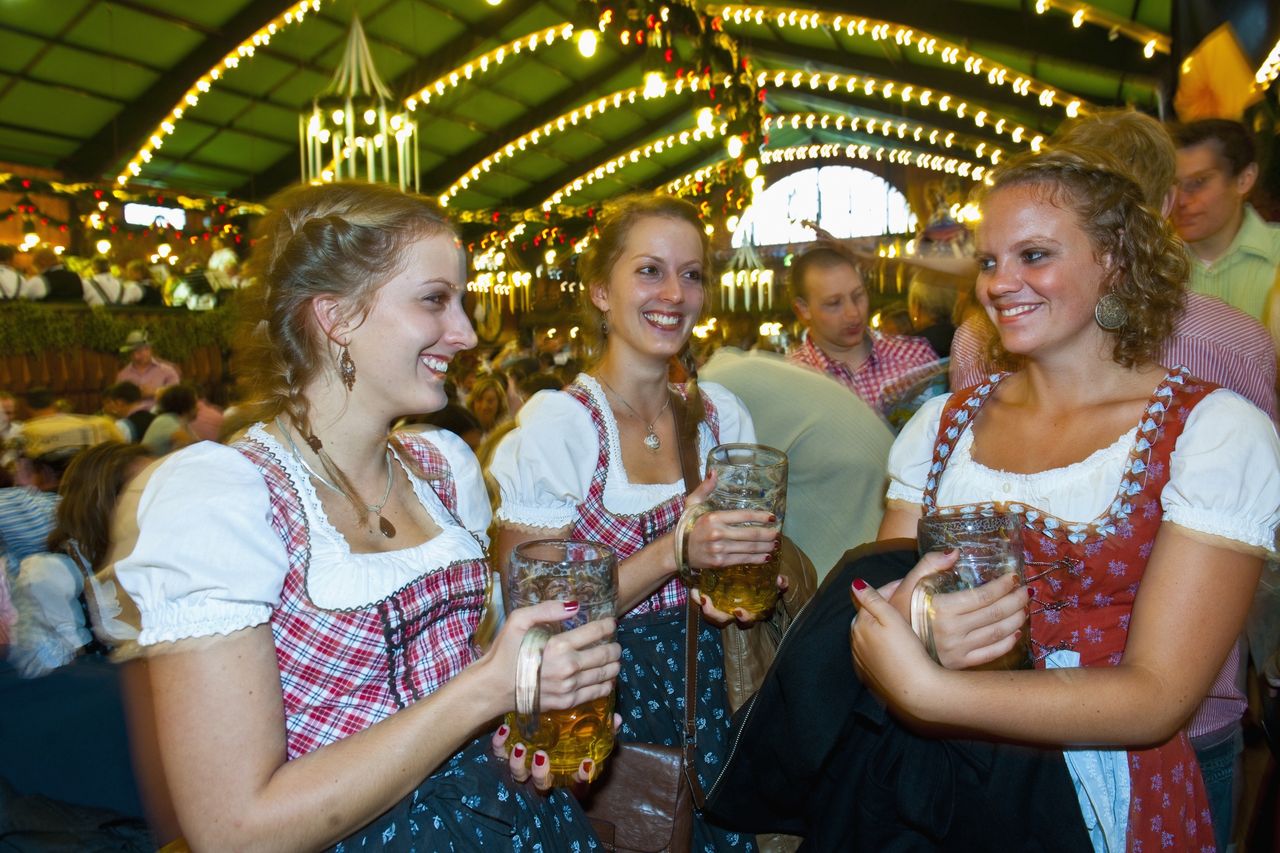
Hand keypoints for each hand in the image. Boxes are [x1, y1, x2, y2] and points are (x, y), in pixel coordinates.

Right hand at [483, 601, 621, 716]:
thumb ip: (546, 609)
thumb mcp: (518, 621)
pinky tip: (606, 678)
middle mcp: (568, 668)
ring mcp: (569, 688)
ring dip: (614, 665)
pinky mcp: (567, 703)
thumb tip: (574, 605)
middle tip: (615, 643)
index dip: (607, 626)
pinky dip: (606, 684)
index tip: (611, 624)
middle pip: (606, 655)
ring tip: (613, 660)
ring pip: (605, 675)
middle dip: (615, 647)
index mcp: (558, 646)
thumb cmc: (504, 652)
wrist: (493, 688)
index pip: (596, 632)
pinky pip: (596, 693)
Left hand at [491, 714, 622, 790]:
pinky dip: (500, 744)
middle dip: (542, 775)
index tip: (584, 764)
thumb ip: (602, 729)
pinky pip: (499, 753)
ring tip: (520, 748)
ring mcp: (524, 765)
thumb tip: (617, 719)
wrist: (536, 720)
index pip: (576, 785)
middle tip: (543, 756)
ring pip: (519, 775)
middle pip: (542, 784)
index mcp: (565, 771)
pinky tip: (504, 729)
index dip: (581, 780)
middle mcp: (544, 773)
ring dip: (519, 764)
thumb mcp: (586, 730)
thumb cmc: (566, 731)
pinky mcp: (506, 751)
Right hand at [682, 471, 779, 572]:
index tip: (772, 517)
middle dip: (768, 534)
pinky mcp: (720, 562)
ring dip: (765, 547)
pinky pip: (742, 560)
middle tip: (778, 533)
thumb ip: (705, 488)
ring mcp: (720, 549)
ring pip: (749, 548)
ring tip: (775, 545)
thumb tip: (714, 472)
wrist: (676, 550)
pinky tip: (766, 557)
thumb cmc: (686, 525)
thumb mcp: (692, 503)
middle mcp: (718, 533)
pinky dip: (756, 559)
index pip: (743, 515)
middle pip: (750, 534)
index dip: (761, 516)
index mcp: (714, 517)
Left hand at [693, 574, 787, 627]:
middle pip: (722, 620)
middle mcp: (732, 613)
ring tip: (699, 596)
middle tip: (707, 603)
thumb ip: (778, 584)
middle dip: (714, 614)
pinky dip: (697, 596)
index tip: (739, 611)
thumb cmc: (761, 586)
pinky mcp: (711, 599)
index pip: (746, 620)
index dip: (743, 618)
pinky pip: (701, 601)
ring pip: (710, 613)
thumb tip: (782, 580)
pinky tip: (695, 589)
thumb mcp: (770, 585)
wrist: (744, 578)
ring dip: (703, 606)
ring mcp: (720, 607)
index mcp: (747, 612)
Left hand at [850, 576, 941, 717]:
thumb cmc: (906, 652)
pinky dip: (877, 646)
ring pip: (866, 636)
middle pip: (865, 618)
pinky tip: (891, 647)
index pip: (869, 600)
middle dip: (879, 608)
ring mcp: (860, 661)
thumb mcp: (891, 619)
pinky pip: (869, 654)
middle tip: (902, 602)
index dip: (887, 590)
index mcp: (859, 625)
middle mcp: (854, 642)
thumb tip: (855, 584)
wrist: (915, 691)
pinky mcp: (867, 676)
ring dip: (877, 628)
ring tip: (898, 624)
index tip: (903, 586)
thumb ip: (872, 600)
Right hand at [889, 551, 1027, 669]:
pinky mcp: (959, 664)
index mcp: (941, 609)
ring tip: (1025, 608)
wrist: (887, 645)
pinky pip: (989, 655)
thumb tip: (955, 552)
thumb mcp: (907, 583)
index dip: (1001, 587)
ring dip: (1016, 620)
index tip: (1013, 577)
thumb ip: (929, 564)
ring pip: (996, 634)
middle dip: (1015, 601)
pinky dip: (1006, 644)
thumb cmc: (898, 610)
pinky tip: (1015, 633)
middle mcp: (952, 631)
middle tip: (1026, 591)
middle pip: (994, 614)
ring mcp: (957, 650)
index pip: (981, 597)